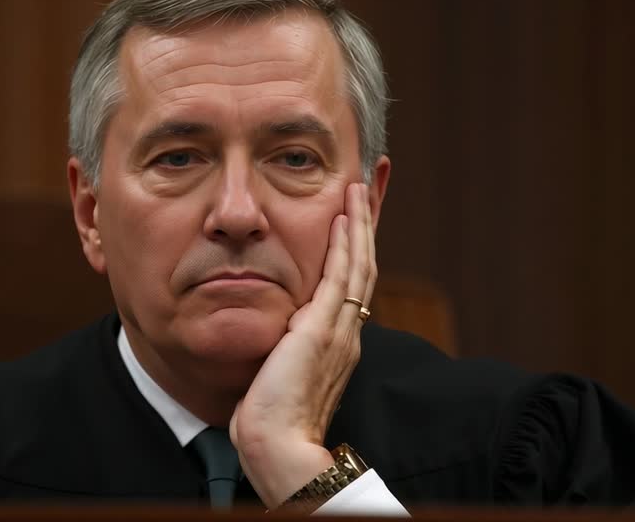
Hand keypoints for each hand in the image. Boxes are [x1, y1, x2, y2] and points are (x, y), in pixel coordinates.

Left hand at [229, 182, 376, 508]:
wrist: (276, 444)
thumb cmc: (270, 420)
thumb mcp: (278, 375)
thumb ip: (282, 352)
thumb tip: (272, 341)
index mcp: (337, 344)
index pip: (351, 287)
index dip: (354, 251)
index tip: (352, 221)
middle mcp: (346, 333)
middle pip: (363, 268)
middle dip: (363, 228)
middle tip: (363, 191)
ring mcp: (339, 330)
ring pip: (359, 264)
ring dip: (358, 225)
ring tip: (357, 190)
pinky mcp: (322, 328)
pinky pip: (342, 275)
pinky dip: (346, 243)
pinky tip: (344, 217)